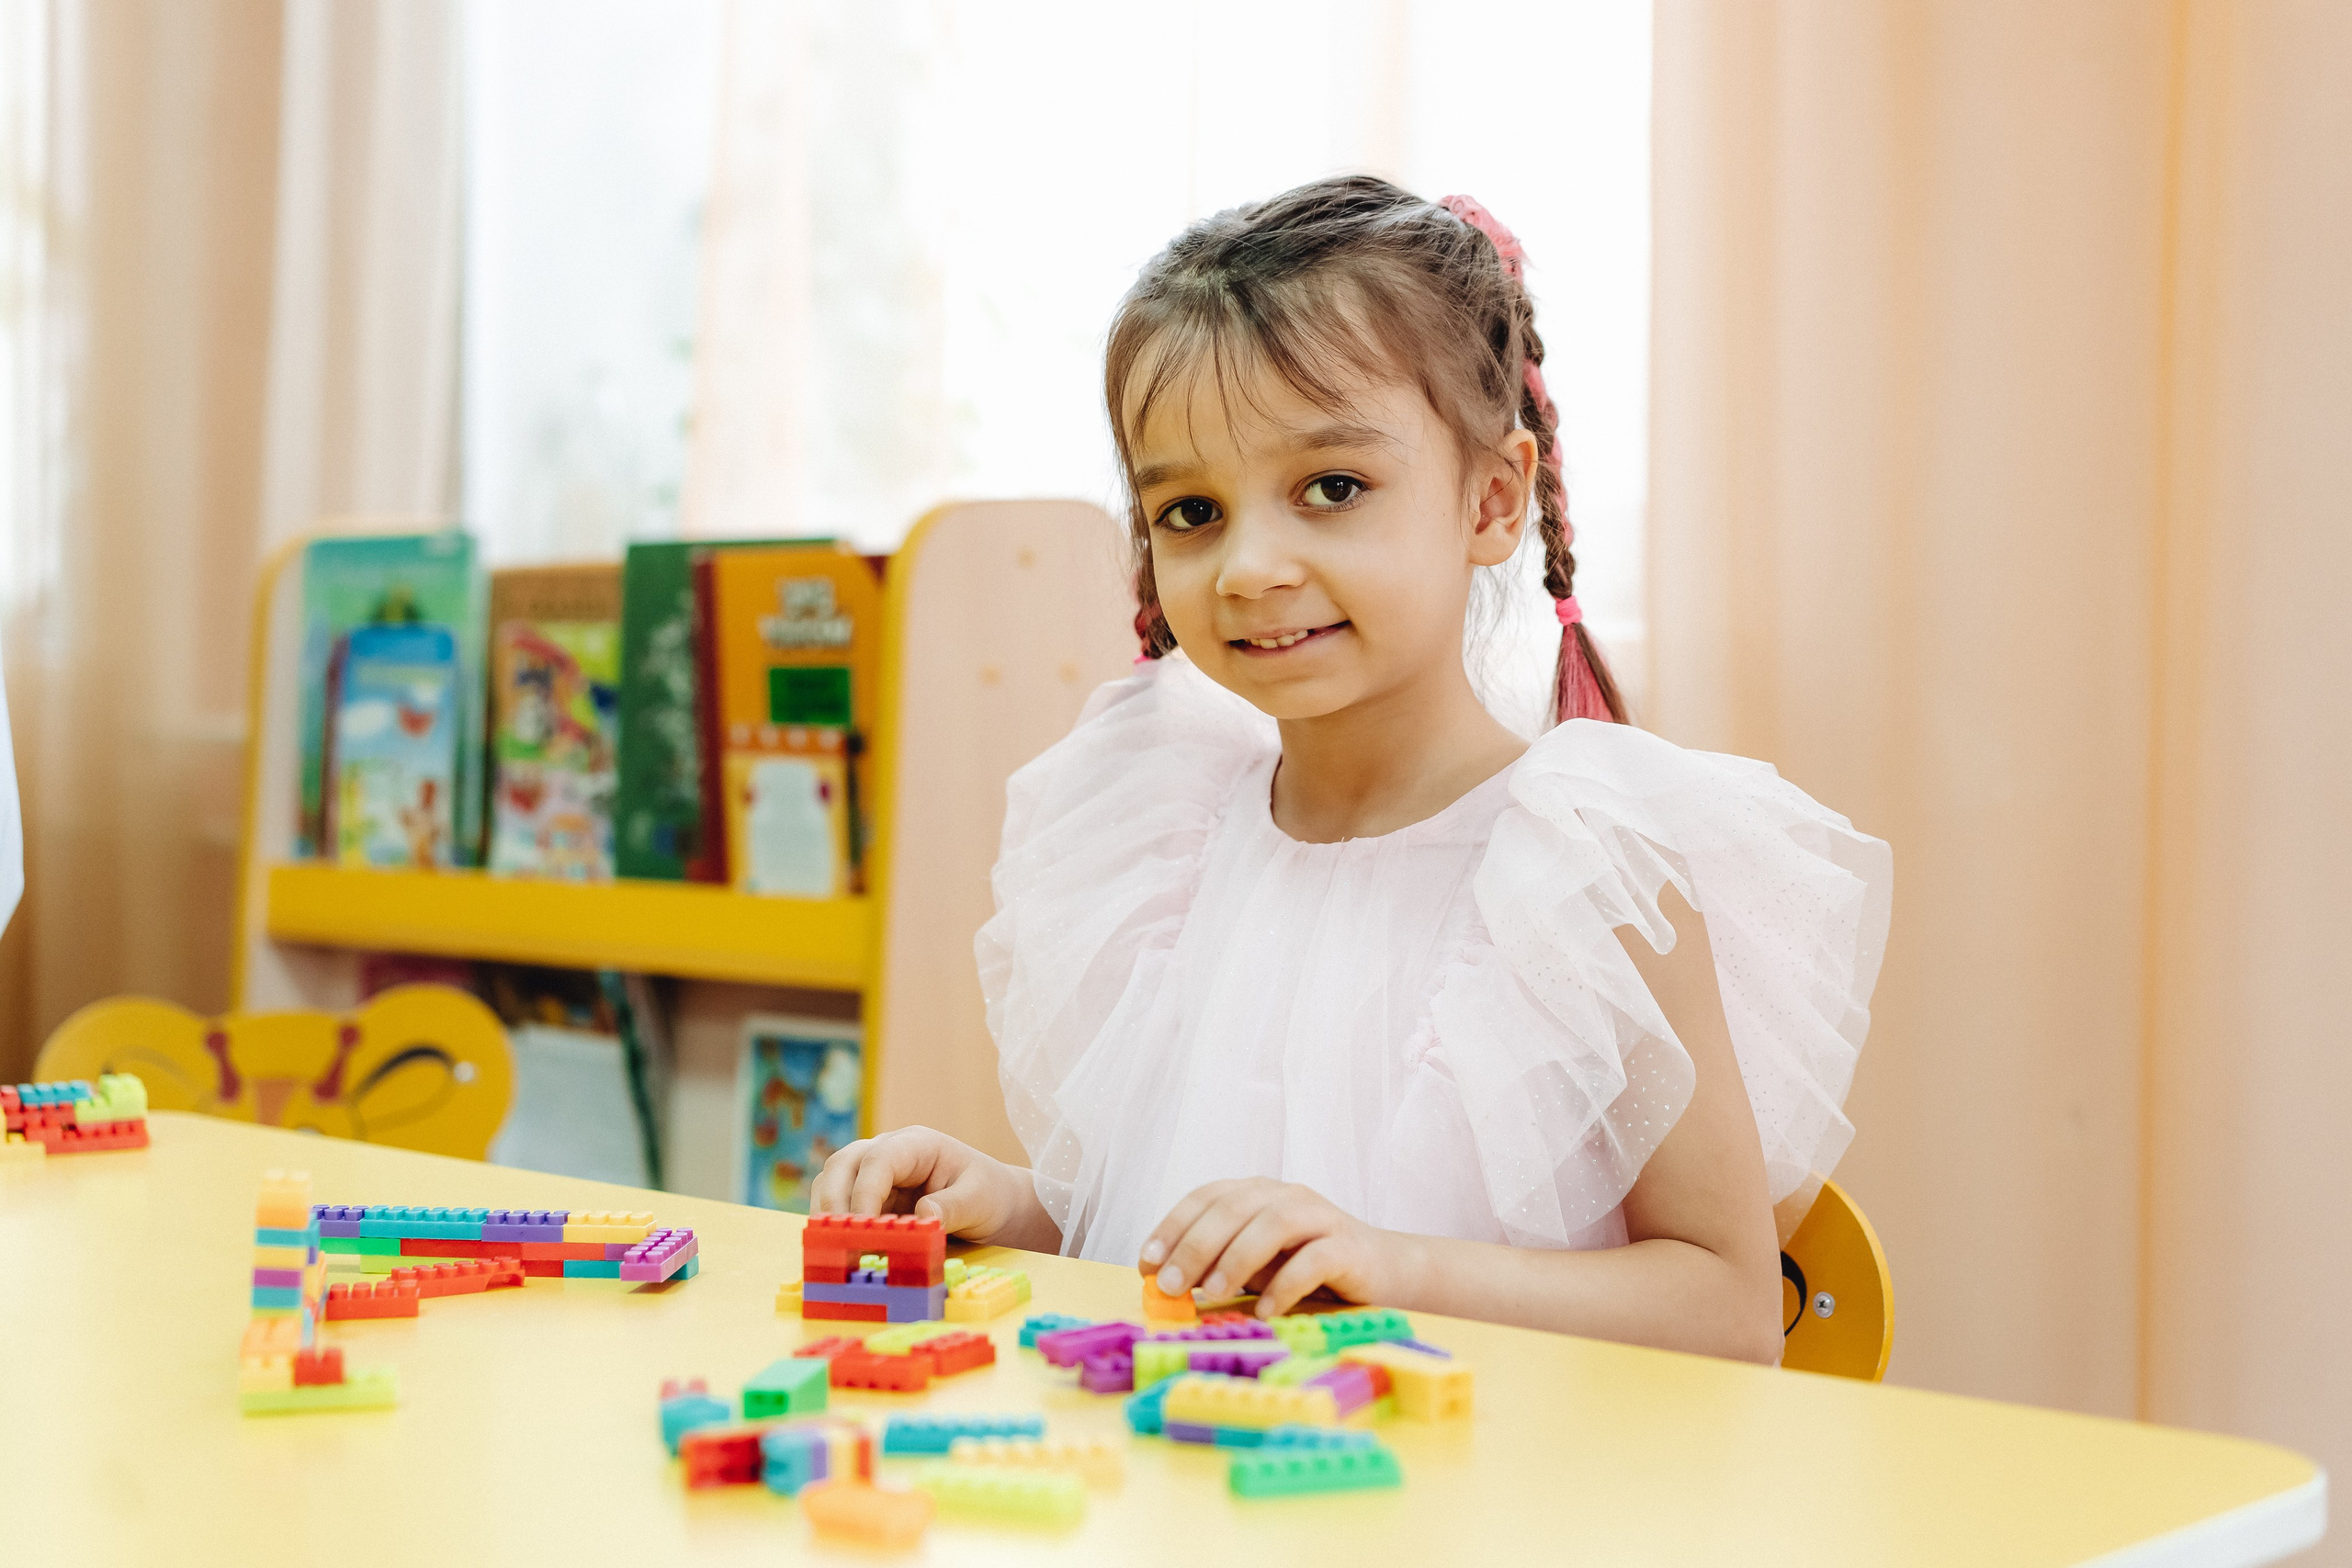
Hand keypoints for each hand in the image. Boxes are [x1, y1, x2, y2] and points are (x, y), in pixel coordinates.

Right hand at [810, 1126, 1043, 1247]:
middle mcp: (888, 1151)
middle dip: (833, 1201)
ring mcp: (874, 1173)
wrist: (994, 1204)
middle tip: (836, 1239)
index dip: (865, 1192)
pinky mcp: (869, 1197)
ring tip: (833, 1246)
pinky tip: (841, 1247)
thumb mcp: (979, 1200)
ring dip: (826, 1213)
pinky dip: (834, 1224)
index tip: (864, 1227)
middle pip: (843, 1164)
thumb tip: (921, 1216)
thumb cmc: (989, 1194)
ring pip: (832, 1182)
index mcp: (916, 1144)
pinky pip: (839, 1205)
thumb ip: (951, 1206)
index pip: (878, 1159)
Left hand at [1139, 1178, 1403, 1317]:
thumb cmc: (1309, 1269)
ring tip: (1212, 1294)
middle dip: (1194, 1246)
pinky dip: (1285, 1284)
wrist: (1387, 1272)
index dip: (1173, 1226)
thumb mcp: (1255, 1267)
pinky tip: (1267, 1309)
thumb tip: (1165, 1284)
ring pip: (1271, 1224)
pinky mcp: (1349, 1247)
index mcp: (1258, 1194)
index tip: (1146, 1263)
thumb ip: (1216, 1267)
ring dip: (1235, 1259)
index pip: (1207, 1197)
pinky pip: (1314, 1259)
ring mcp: (1320, 1217)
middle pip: (1233, 1208)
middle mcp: (1286, 1196)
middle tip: (1170, 1285)